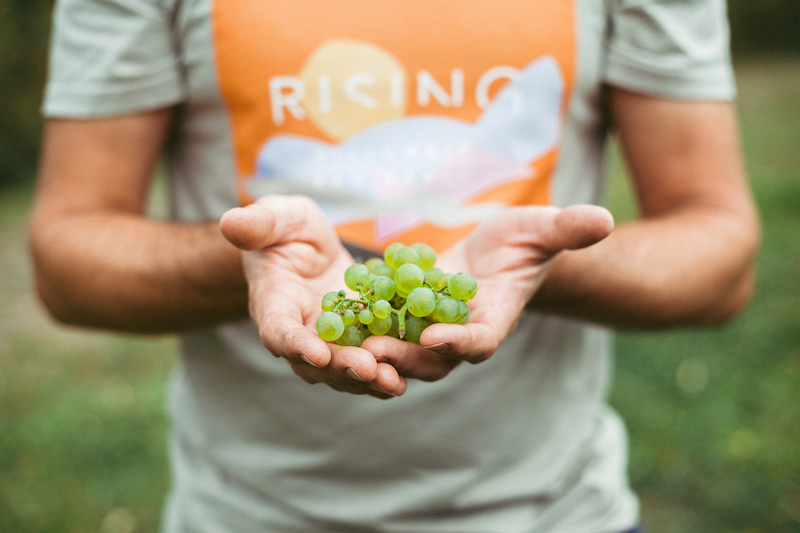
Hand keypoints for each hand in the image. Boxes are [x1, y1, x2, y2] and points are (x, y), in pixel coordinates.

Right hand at [220, 195, 406, 398]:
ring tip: (394, 382)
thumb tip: (231, 223)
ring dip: (366, 380)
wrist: (306, 247)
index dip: (296, 343)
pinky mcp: (353, 342)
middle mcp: (298, 332)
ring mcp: (326, 343)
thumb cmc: (286, 228)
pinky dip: (384, 373)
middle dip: (341, 368)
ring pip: (341, 371)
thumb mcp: (278, 216)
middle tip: (370, 370)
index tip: (318, 354)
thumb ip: (258, 222)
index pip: (279, 329)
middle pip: (314, 362)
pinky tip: (406, 377)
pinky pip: (366, 363)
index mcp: (272, 303)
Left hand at [362, 204, 613, 379]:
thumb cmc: (523, 240)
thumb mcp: (542, 230)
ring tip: (346, 338)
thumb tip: (604, 218)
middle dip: (405, 357)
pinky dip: (361, 323)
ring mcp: (431, 327)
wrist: (495, 249)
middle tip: (373, 351)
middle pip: (434, 358)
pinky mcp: (406, 314)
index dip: (460, 343)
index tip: (435, 337)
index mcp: (495, 319)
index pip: (481, 341)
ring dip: (376, 347)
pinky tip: (335, 312)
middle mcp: (461, 332)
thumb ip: (567, 229)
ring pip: (402, 349)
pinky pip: (382, 325)